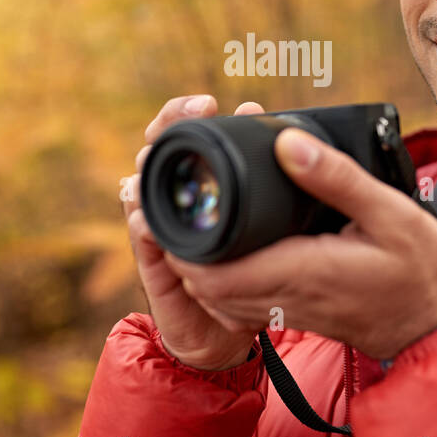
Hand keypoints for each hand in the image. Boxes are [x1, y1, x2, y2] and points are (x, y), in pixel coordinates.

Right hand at [121, 95, 267, 370]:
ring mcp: (159, 227)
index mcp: (200, 182)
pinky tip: (151, 212)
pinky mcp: (152, 261)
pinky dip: (144, 220)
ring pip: (142, 182)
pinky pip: (142, 234)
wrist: (228, 332)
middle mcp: (174, 198)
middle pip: (157, 147)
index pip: (184, 133)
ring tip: (163, 150)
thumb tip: (293, 142)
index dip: (190, 112)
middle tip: (197, 111)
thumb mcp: (273, 227)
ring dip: (151, 165)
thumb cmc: (253, 271)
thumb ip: (278, 189)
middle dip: (169, 123)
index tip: (215, 103)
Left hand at [161, 127, 436, 359]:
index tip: (177, 206)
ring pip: (220, 299)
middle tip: (178, 203)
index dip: (181, 247)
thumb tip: (284, 143)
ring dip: (198, 267)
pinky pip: (241, 304)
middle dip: (181, 251)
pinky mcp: (297, 315)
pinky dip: (222, 281)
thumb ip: (336, 178)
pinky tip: (229, 249)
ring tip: (196, 222)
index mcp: (302, 272)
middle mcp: (286, 297)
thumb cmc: (422, 271)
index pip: (214, 274)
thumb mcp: (390, 212)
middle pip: (205, 287)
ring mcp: (289, 311)